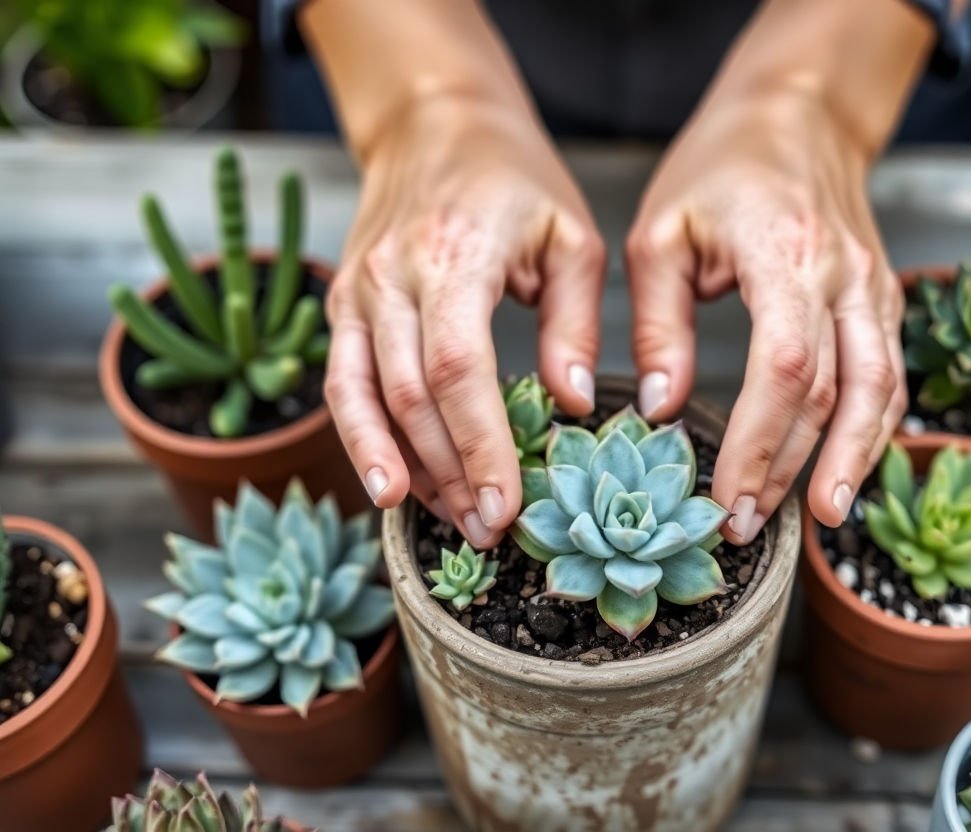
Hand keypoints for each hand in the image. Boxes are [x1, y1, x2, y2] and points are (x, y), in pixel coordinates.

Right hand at [324, 96, 604, 547]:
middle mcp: (392, 276)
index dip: (480, 444)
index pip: (458, 369)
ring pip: (366, 399)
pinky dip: (363, 440)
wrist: (432, 123)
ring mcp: (356, 291)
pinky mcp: (342, 305)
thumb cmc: (513, 179)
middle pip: (410, 397)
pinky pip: (343, 385)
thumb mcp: (570, 236)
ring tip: (445, 521)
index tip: (507, 505)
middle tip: (489, 530)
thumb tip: (575, 404)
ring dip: (404, 469)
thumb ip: (574, 323)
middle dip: (449, 474)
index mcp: (455, 254)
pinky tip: (391, 485)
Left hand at [626, 90, 905, 541]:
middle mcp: (845, 274)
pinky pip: (889, 376)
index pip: (785, 367)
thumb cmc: (721, 166)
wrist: (800, 114)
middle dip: (795, 468)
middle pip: (836, 392)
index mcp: (784, 252)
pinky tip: (844, 469)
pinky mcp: (885, 299)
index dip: (760, 441)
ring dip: (850, 461)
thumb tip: (662, 410)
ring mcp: (876, 287)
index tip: (727, 495)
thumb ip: (657, 326)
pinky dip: (871, 430)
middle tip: (752, 525)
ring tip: (818, 519)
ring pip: (880, 391)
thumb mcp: (661, 234)